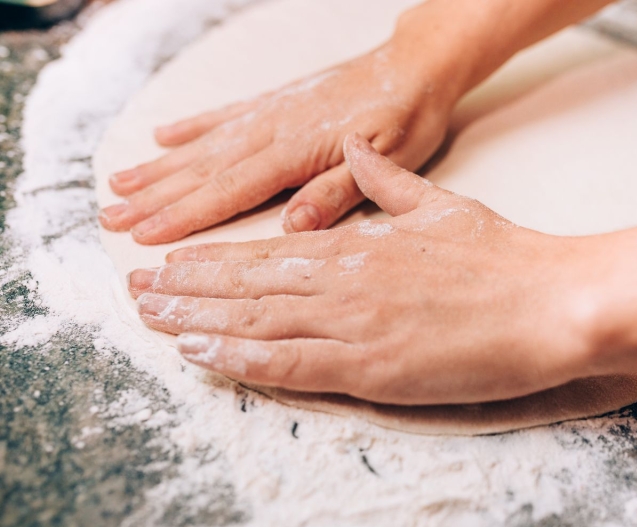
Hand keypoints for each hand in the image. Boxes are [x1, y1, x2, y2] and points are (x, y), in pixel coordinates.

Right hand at [99, 43, 454, 243]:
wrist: (415, 67)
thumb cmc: (406, 119)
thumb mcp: (388, 164)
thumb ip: (337, 193)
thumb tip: (292, 227)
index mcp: (297, 152)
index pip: (230, 190)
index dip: (185, 215)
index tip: (144, 237)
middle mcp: (273, 130)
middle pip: (204, 170)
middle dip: (156, 197)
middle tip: (109, 218)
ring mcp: (270, 113)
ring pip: (204, 144)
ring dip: (160, 166)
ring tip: (119, 184)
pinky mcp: (276, 101)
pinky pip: (225, 115)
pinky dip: (192, 127)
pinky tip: (164, 136)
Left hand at [127, 134, 594, 404]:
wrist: (553, 301)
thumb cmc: (503, 256)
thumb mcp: (441, 205)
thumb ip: (387, 181)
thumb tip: (354, 151)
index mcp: (360, 245)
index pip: (267, 251)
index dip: (212, 257)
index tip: (173, 260)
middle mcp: (345, 281)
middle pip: (247, 283)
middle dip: (186, 287)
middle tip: (136, 289)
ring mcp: (354, 324)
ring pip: (254, 321)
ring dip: (196, 320)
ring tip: (150, 319)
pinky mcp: (371, 368)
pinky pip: (288, 364)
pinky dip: (237, 359)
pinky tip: (200, 354)